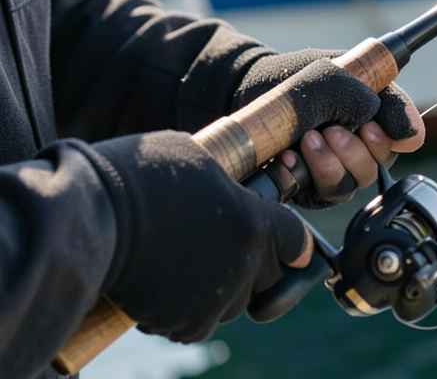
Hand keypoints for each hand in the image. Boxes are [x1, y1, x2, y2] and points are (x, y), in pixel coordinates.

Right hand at [86, 131, 313, 342]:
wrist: (91, 221)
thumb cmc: (138, 178)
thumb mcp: (194, 160)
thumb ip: (224, 184)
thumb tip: (226, 187)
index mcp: (253, 222)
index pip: (295, 242)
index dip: (291, 245)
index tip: (288, 249)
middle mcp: (244, 263)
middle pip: (266, 276)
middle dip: (250, 268)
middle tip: (214, 252)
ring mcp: (218, 296)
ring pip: (232, 303)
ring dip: (216, 292)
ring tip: (179, 266)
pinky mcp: (187, 323)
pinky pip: (196, 324)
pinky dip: (181, 313)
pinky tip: (157, 287)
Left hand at [233, 49, 425, 207]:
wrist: (253, 84)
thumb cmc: (304, 77)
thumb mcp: (346, 75)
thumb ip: (385, 102)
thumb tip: (414, 138)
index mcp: (376, 120)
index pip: (402, 142)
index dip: (387, 141)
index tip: (369, 127)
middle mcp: (359, 149)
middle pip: (375, 168)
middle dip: (354, 151)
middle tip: (331, 129)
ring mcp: (334, 170)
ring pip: (348, 184)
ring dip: (329, 163)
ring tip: (308, 138)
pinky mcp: (308, 187)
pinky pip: (317, 194)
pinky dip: (304, 174)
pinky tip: (288, 156)